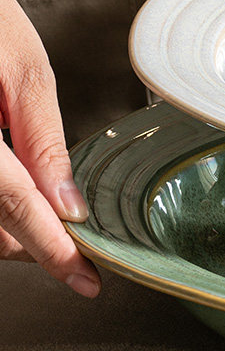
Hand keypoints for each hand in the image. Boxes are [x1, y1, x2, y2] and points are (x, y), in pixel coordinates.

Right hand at [0, 0, 99, 296]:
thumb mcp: (22, 69)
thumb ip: (42, 141)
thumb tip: (68, 204)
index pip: (15, 208)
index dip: (55, 252)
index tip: (89, 281)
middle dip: (36, 242)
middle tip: (78, 243)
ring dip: (11, 229)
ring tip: (50, 220)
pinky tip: (18, 190)